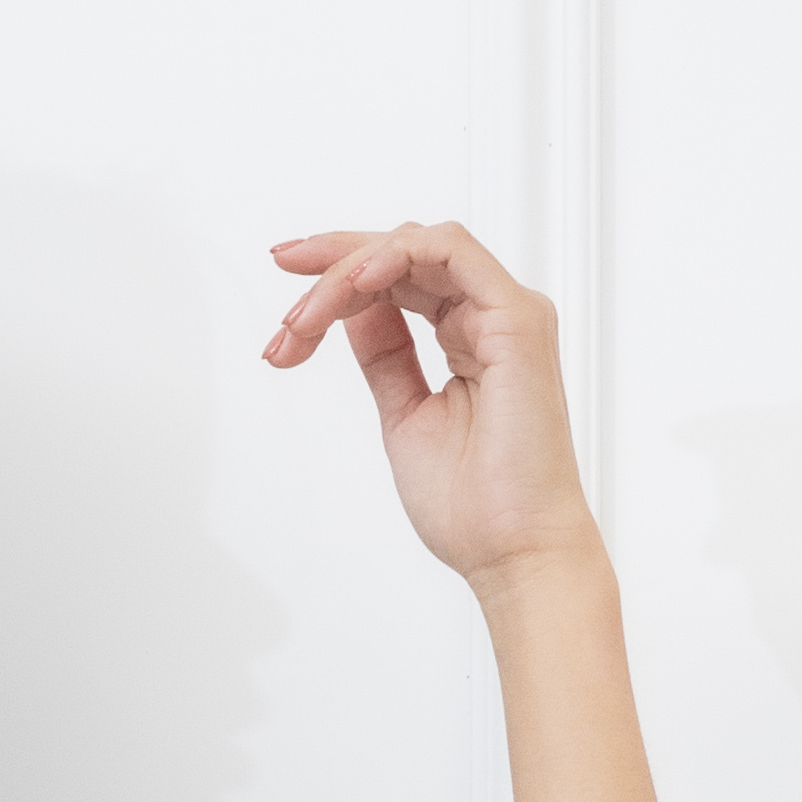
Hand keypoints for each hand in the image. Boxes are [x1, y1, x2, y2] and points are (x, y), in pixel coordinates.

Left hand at [262, 221, 596, 589]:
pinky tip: (356, 283)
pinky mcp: (517, 318)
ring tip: (305, 319)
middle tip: (284, 317)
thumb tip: (353, 310)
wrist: (512, 553)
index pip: (398, 281)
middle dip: (329, 271)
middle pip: (402, 255)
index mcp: (467, 338)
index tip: (286, 316)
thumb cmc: (473, 506)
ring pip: (417, 247)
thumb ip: (384, 355)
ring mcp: (505, 313)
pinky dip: (396, 255)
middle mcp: (489, 317)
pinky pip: (450, 252)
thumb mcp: (402, 415)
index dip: (336, 283)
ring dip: (349, 271)